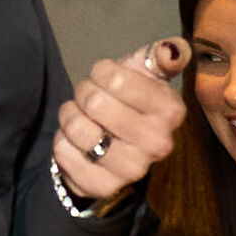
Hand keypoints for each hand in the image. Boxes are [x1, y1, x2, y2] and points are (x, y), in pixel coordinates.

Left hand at [45, 32, 186, 206]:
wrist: (115, 147)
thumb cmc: (129, 102)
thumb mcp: (145, 73)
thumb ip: (162, 54)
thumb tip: (173, 49)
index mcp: (170, 111)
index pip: (115, 79)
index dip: (101, 72)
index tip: (104, 78)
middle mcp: (158, 143)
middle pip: (95, 102)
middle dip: (84, 93)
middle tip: (89, 99)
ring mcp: (132, 169)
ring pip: (77, 127)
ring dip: (70, 117)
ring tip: (81, 118)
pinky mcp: (104, 186)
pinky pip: (63, 153)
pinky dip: (62, 142)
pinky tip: (76, 143)